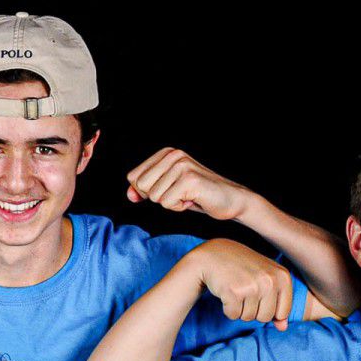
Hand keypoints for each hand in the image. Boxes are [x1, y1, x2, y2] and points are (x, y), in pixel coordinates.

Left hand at [126, 147, 253, 220]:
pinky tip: (193, 200)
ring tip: (188, 196)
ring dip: (171, 203)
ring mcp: (182, 166)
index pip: (133, 177)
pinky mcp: (189, 180)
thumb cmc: (198, 196)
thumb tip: (129, 194)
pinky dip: (179, 208)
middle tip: (179, 194)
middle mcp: (174, 155)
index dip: (146, 192)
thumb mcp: (168, 190)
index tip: (168, 190)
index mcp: (166, 153)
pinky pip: (167, 203)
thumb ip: (146, 190)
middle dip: (158, 198)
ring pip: (155, 197)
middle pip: (142, 186)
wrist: (230, 200)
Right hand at [187, 240, 292, 328]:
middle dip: (253, 310)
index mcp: (283, 277)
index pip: (283, 312)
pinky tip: (227, 292)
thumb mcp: (267, 280)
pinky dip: (228, 308)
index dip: (269, 308)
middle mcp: (270, 280)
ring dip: (239, 308)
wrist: (215, 255)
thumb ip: (279, 303)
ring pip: (248, 318)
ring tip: (236, 289)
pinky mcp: (234, 292)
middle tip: (245, 291)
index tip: (260, 294)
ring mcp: (252, 286)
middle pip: (265, 318)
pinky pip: (233, 315)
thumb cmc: (244, 268)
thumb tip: (283, 328)